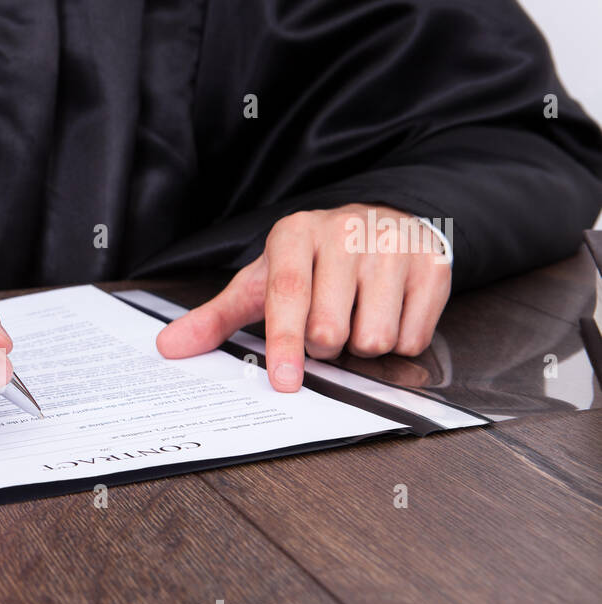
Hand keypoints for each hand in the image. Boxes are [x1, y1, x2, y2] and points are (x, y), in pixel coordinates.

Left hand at [156, 205, 451, 390]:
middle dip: (325, 344)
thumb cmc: (311, 262)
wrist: (381, 221)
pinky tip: (388, 312)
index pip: (287, 295)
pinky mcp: (434, 264)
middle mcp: (344, 232)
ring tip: (356, 314)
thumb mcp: (261, 281)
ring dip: (362, 344)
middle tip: (325, 325)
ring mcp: (393, 246)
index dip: (284, 343)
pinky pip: (413, 337)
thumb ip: (216, 318)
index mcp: (294, 234)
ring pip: (375, 337)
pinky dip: (399, 340)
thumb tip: (168, 348)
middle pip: (331, 327)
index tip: (285, 382)